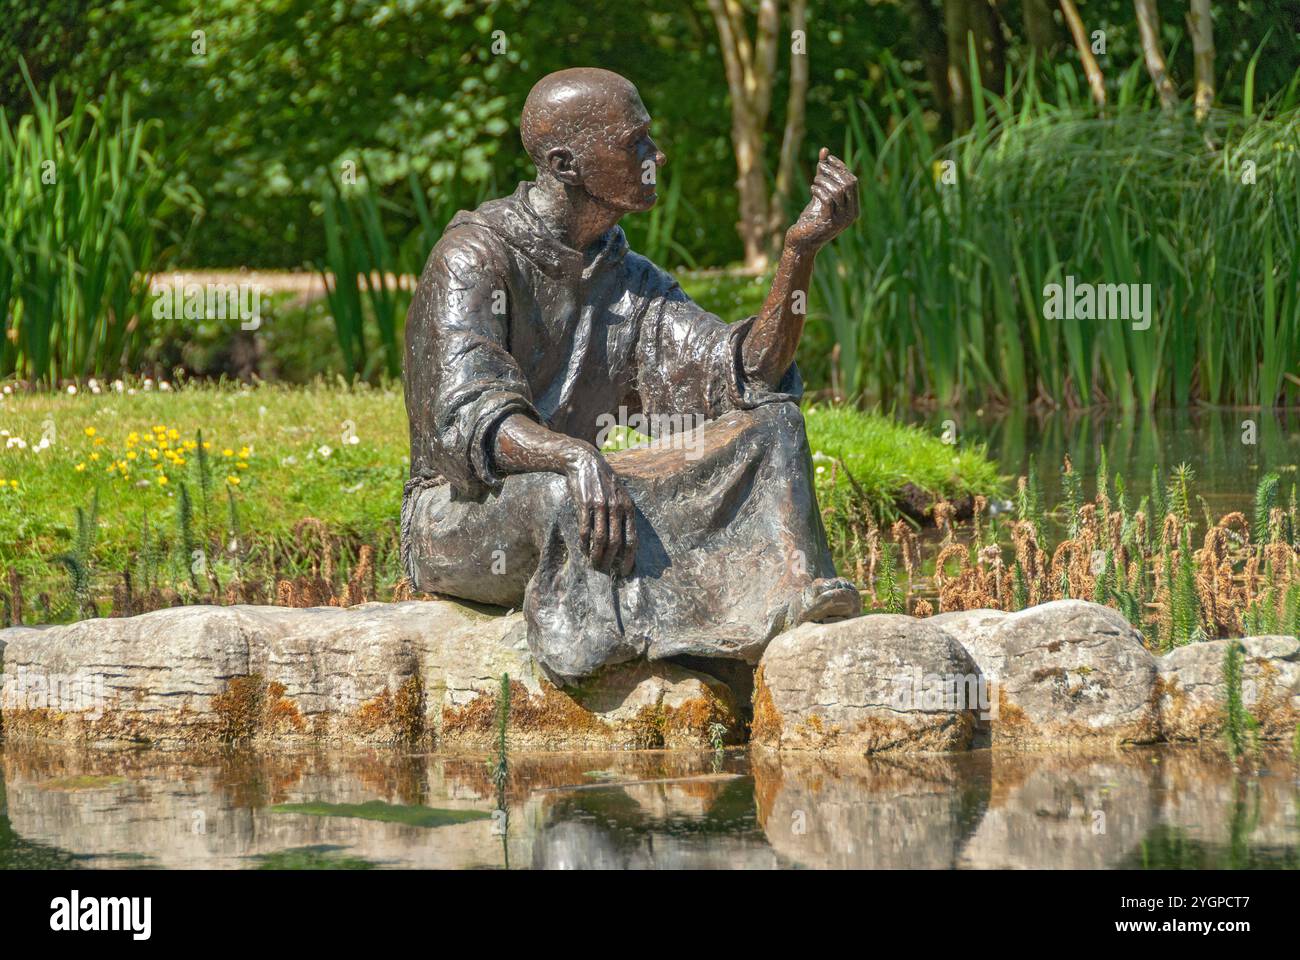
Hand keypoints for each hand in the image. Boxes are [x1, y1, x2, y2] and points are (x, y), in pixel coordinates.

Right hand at [562, 444, 636, 576]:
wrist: (585, 461)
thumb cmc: (604, 482)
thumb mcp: (620, 495)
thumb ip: (624, 515)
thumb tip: (625, 541)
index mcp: (629, 507)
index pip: (632, 539)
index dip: (629, 558)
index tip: (624, 572)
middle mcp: (617, 507)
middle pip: (616, 542)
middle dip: (611, 560)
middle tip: (604, 570)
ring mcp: (601, 506)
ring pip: (601, 539)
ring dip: (596, 555)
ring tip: (593, 564)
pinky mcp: (585, 504)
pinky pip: (585, 529)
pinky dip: (584, 543)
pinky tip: (582, 550)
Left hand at [784, 148, 858, 253]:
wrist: (801, 242)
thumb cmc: (811, 218)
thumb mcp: (819, 194)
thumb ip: (823, 174)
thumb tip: (824, 151)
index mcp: (853, 208)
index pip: (853, 181)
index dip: (841, 167)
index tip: (827, 159)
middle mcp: (851, 215)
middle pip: (848, 184)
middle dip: (833, 172)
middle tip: (819, 168)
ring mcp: (841, 220)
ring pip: (838, 190)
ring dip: (824, 180)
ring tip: (814, 181)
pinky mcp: (828, 222)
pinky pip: (828, 199)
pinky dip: (820, 190)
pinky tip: (812, 188)